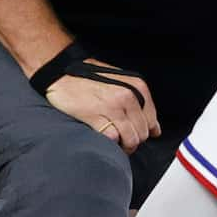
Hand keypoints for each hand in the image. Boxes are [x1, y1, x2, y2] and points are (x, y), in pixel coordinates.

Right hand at [42, 58, 159, 152]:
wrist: (61, 71)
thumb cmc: (89, 77)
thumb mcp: (120, 82)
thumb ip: (138, 101)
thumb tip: (155, 128)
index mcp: (137, 87)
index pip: (152, 120)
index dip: (146, 131)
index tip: (137, 134)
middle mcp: (127, 97)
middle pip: (142, 132)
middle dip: (134, 141)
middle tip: (124, 141)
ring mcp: (111, 106)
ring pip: (130, 138)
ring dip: (124, 146)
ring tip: (116, 144)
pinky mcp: (94, 115)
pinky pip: (112, 137)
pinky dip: (110, 142)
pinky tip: (104, 138)